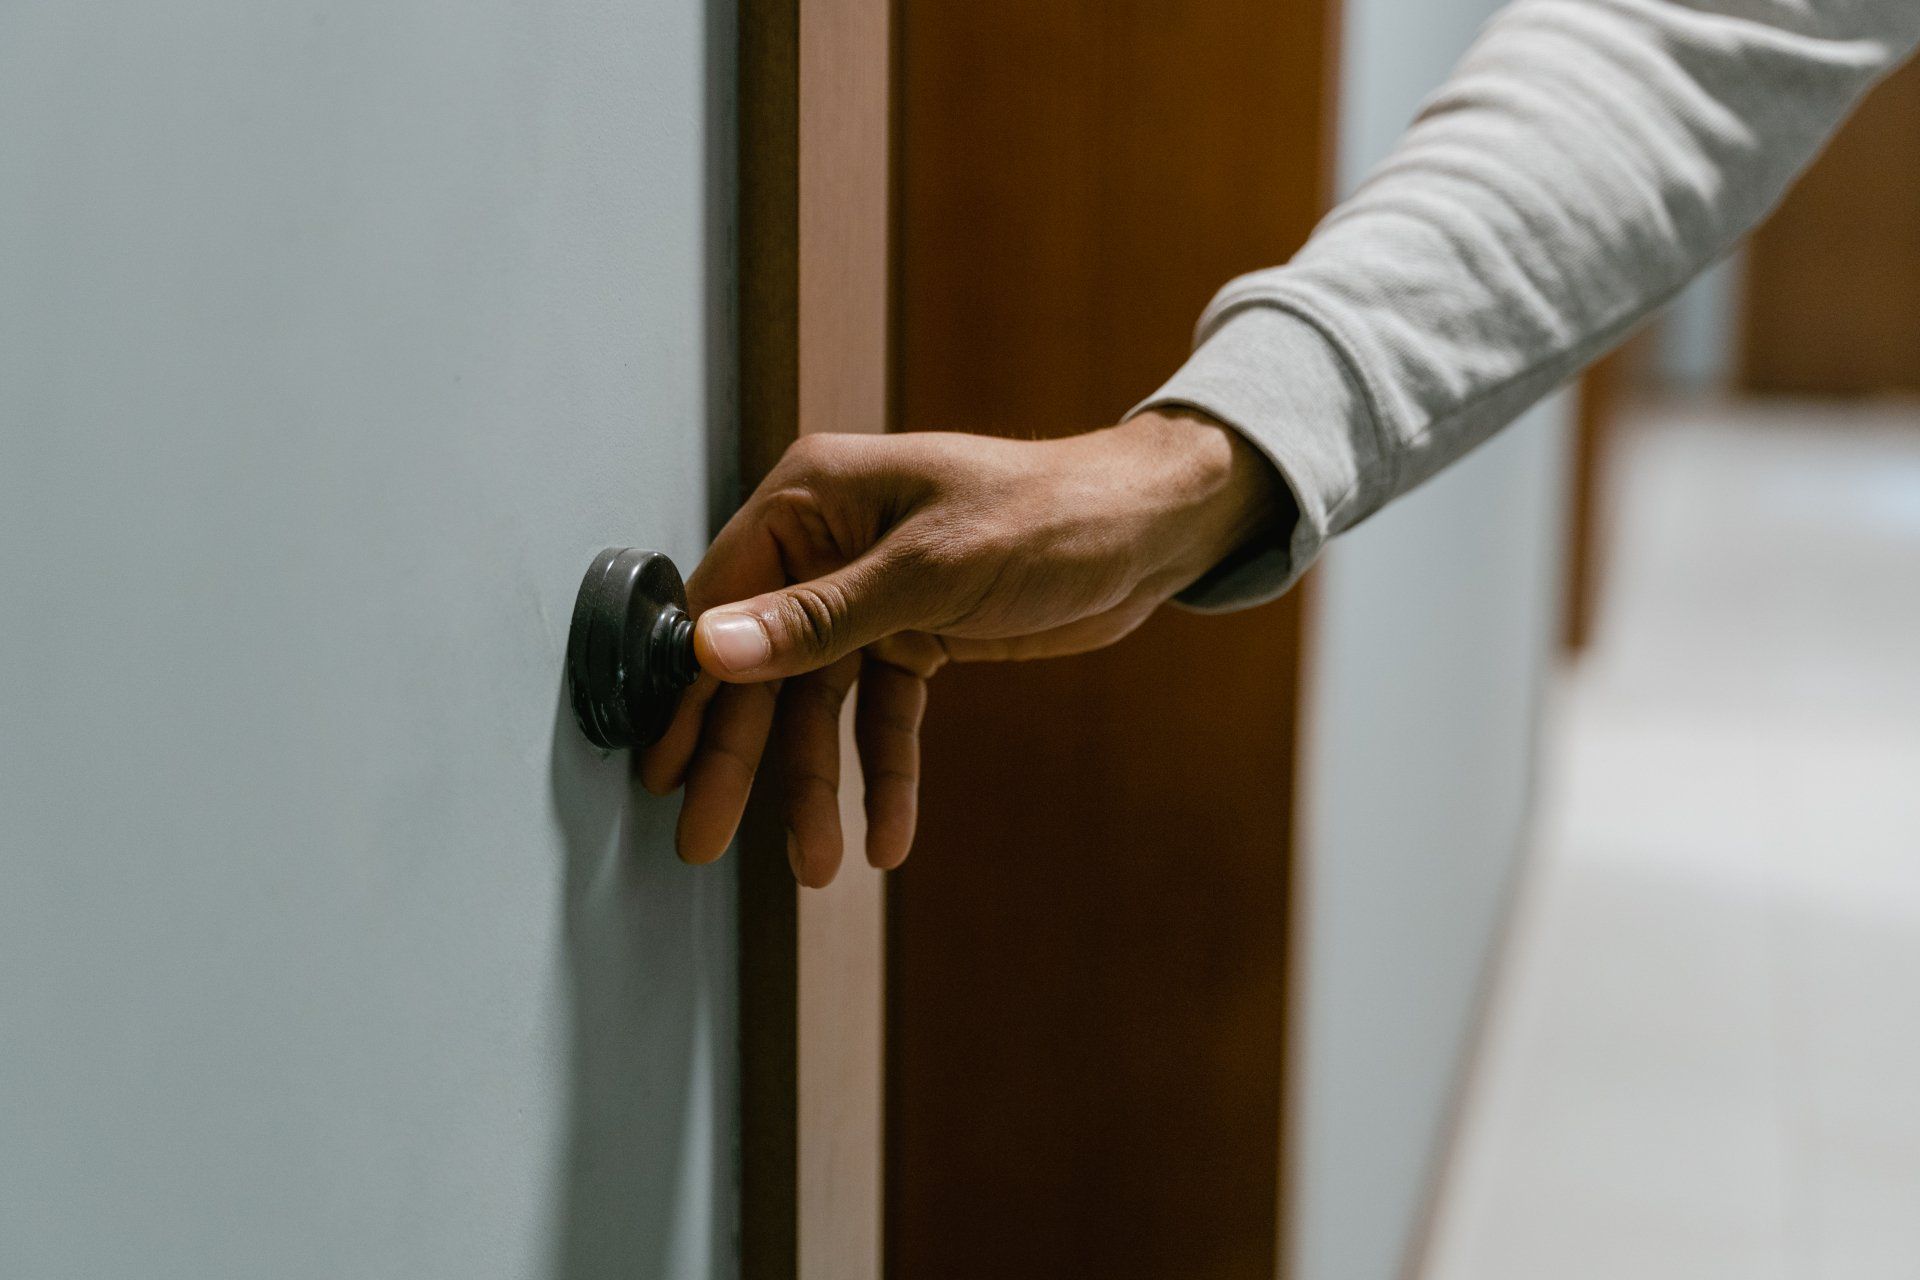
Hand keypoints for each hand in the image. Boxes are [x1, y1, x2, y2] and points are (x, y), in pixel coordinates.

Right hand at [637, 409, 1285, 885]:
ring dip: (818, 784)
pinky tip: (886, 835)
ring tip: (818, 863)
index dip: (693, 691)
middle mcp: (829, 546)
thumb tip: (714, 648)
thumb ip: (819, 619)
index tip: (666, 768)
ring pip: (821, 704)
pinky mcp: (916, 637)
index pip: (724, 603)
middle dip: (743, 757)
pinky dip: (884, 774)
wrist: (1150, 532)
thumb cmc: (1050, 515)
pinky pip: (883, 716)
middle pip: (765, 666)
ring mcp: (871, 596)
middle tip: (705, 840)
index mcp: (811, 502)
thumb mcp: (930, 572)